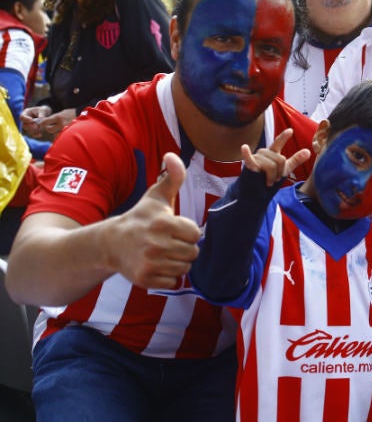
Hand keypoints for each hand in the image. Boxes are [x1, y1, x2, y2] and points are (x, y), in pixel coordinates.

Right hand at [20, 105, 51, 137]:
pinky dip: (36, 135)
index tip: (31, 120)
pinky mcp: (32, 131)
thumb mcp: (44, 110)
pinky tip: (40, 135)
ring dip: (33, 131)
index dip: (26, 119)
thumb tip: (41, 118)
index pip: (22, 117)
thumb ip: (42, 113)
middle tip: (36, 127)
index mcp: (26, 113)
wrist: (46, 115)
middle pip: (24, 125)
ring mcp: (28, 126)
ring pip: (28, 130)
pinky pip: (32, 134)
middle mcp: (25, 120)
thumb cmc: (43, 111)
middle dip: (30, 127)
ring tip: (39, 130)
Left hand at [37, 108, 76, 139]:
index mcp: (58, 117)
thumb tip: (44, 123)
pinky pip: (61, 137)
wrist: (82, 115)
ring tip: (58, 130)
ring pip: (54, 135)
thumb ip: (53, 118)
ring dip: (55, 133)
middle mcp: (61, 124)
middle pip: (49, 130)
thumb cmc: (70, 113)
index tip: (41, 124)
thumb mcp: (61, 113)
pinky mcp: (69, 133)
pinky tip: (62, 134)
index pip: (44, 122)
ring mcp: (66, 129)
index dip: (41, 124)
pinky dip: (60, 136)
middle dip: (49, 129)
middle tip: (51, 127)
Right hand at [106, 152, 200, 288]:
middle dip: (184, 248)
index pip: (196, 234)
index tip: (174, 229)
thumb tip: (173, 155)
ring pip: (184, 268)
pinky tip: (157, 265)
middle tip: (169, 243)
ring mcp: (150, 263)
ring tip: (163, 253)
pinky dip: (168, 276)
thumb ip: (172, 177)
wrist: (111, 243)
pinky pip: (173, 281)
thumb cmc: (140, 218)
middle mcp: (157, 244)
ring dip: (177, 262)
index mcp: (163, 223)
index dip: (187, 232)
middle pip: (193, 252)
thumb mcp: (156, 196)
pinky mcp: (145, 279)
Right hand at [240, 128, 310, 185]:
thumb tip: (308, 151)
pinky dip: (247, 154)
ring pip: (271, 165)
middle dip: (279, 173)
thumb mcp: (284, 169)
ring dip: (271, 177)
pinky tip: (244, 147)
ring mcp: (256, 159)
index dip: (283, 137)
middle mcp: (264, 154)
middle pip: (280, 159)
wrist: (256, 195)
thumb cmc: (268, 180)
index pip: (278, 143)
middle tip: (273, 180)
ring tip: (267, 181)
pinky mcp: (249, 167)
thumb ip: (295, 160)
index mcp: (272, 153)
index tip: (290, 131)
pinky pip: (249, 159)